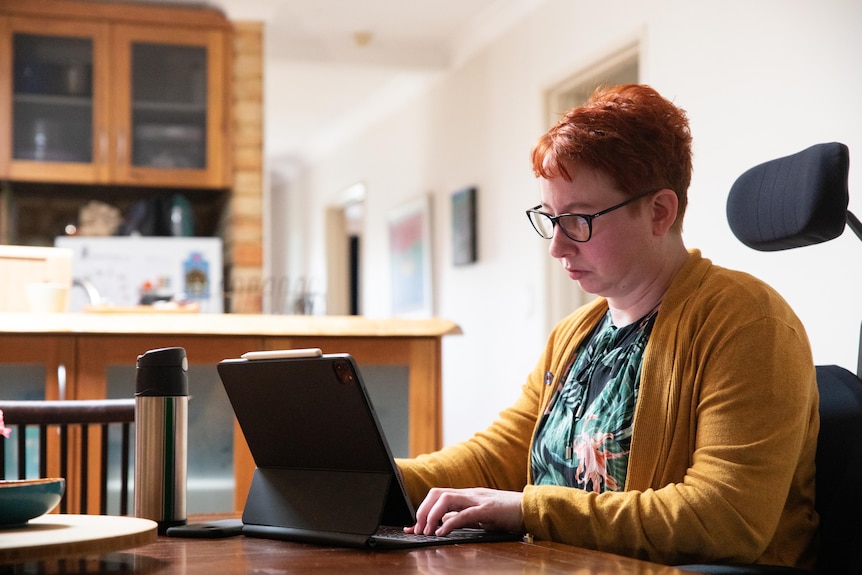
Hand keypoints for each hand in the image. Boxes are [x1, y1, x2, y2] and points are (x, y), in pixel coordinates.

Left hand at [406, 487, 523, 536]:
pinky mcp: (488, 509)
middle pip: (436, 493)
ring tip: (426, 531)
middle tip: (417, 530)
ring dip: (431, 515)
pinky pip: (464, 514)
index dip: (421, 509)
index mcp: (466, 495)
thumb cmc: (507, 513)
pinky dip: (449, 523)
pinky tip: (441, 533)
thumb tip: (444, 523)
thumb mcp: (480, 515)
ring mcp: (478, 499)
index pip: (437, 495)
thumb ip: (462, 517)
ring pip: (446, 499)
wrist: (531, 508)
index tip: (411, 526)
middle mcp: (469, 494)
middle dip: (422, 511)